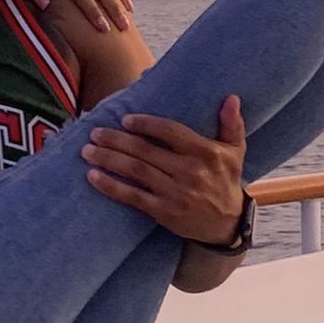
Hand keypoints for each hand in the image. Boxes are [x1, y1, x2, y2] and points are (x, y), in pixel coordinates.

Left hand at [81, 96, 247, 243]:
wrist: (226, 224)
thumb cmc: (227, 181)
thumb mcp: (235, 151)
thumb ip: (231, 123)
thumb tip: (231, 97)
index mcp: (206, 152)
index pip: (171, 132)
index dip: (146, 125)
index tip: (125, 120)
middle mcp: (190, 171)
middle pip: (146, 151)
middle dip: (116, 141)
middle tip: (94, 133)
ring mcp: (176, 193)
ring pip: (136, 172)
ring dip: (109, 160)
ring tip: (88, 151)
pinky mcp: (164, 212)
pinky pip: (133, 197)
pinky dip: (111, 187)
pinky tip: (94, 177)